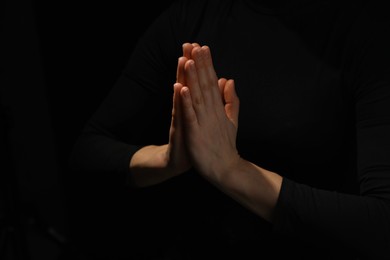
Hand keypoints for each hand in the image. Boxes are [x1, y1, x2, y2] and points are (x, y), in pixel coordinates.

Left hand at [178, 45, 240, 179]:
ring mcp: (204, 122)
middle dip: (200, 64)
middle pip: (205, 84)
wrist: (226, 168)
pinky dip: (185, 102)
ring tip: (188, 60)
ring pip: (197, 96)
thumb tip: (229, 79)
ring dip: (193, 78)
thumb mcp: (232, 119)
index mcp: (218, 108)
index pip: (212, 82)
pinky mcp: (195, 134)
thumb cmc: (225, 144)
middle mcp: (212, 112)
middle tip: (195, 45)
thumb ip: (231, 100)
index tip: (202, 47)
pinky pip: (189, 116)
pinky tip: (181, 88)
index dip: (207, 65)